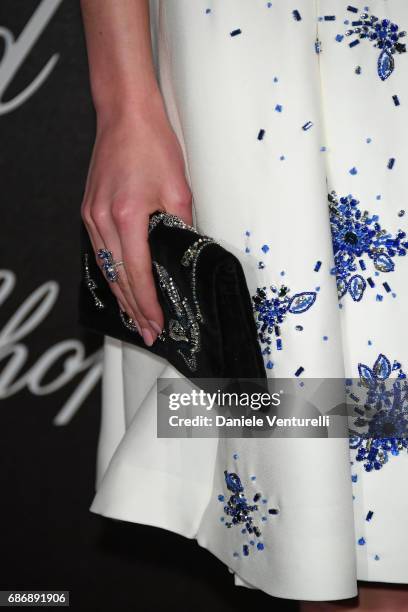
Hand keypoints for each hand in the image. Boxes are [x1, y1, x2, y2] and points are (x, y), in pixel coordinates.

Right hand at [81, 102, 192, 345]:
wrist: (125, 114)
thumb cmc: (151, 144)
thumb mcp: (178, 188)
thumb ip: (181, 226)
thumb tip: (184, 252)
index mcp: (126, 216)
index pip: (138, 274)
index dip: (148, 304)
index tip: (158, 324)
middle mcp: (102, 220)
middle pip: (118, 278)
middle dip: (134, 309)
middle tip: (148, 332)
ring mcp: (91, 216)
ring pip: (105, 269)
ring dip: (121, 295)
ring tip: (136, 316)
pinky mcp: (88, 210)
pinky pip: (99, 252)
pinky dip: (111, 273)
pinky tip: (120, 285)